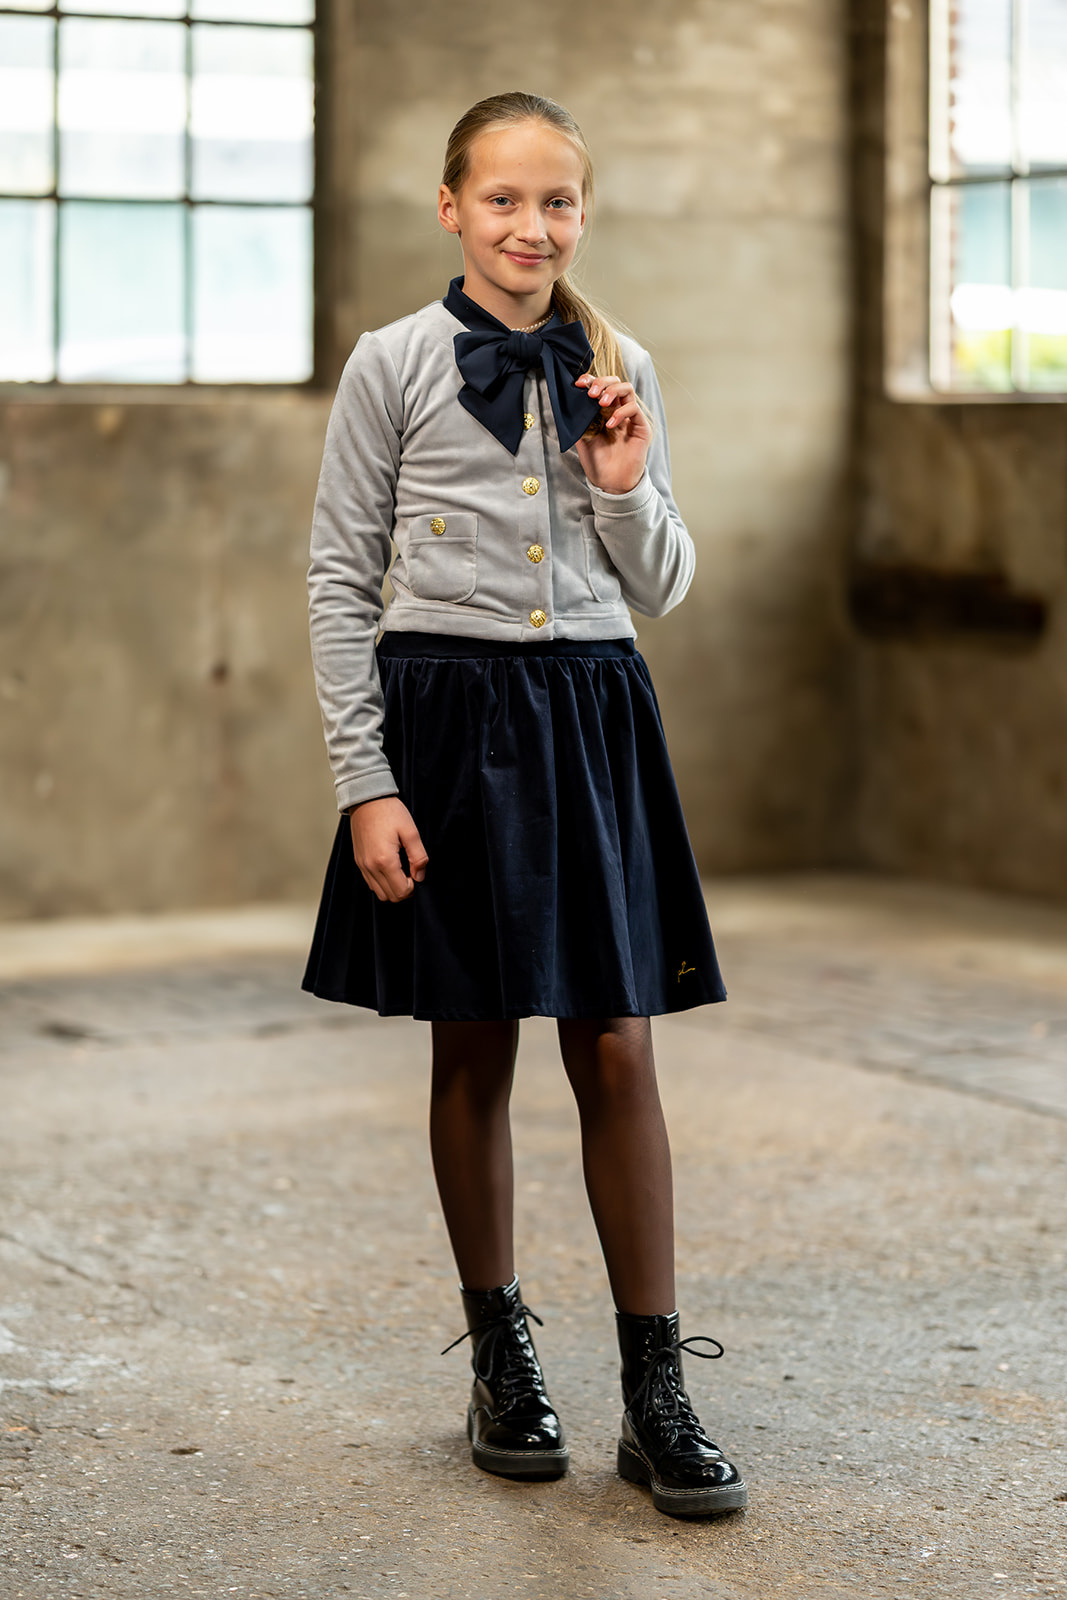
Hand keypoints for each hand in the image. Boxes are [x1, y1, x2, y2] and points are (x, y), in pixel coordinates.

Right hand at [349, 796, 428, 901]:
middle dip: (404, 889)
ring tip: (401, 870)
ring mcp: (362, 865)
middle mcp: (370, 867)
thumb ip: (419, 856)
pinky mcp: (359, 861)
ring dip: (393, 887)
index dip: (414, 886)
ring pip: (379, 893)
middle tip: (411, 872)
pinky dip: (382, 882)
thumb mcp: (411, 831)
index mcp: (385, 860)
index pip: (402, 891)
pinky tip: (390, 867)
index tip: (416, 871)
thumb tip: (420, 875)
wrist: (366, 799)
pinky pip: (371, 883)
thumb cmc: (389, 812)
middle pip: (390, 896)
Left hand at [573, 371, 650, 494]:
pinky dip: (621, 413)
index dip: (590, 379)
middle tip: (591, 393)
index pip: (600, 386)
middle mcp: (618, 410)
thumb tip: (568, 402)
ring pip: (627, 389)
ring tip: (601, 402)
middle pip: (615, 381)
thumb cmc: (597, 463)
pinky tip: (610, 425)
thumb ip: (579, 421)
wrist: (611, 483)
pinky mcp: (641, 427)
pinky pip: (634, 409)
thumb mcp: (582, 438)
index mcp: (603, 410)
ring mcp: (630, 418)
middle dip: (602, 381)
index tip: (578, 384)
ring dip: (612, 391)